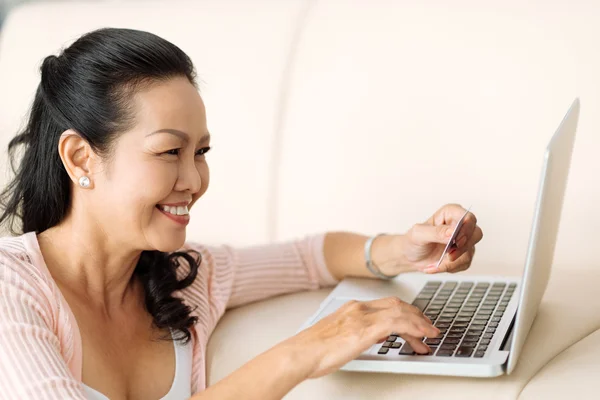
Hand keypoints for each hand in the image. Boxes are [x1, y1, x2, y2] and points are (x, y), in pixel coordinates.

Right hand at [287, 297, 439, 378]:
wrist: (300, 353)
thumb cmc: (312, 350)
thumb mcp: (338, 338)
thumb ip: (358, 333)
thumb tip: (375, 336)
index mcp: (351, 308)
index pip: (387, 304)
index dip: (406, 312)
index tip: (416, 323)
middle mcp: (358, 308)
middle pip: (397, 304)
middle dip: (417, 316)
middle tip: (429, 329)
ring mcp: (362, 317)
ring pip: (400, 311)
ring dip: (419, 323)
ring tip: (431, 335)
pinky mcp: (364, 329)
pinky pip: (397, 323)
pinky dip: (414, 327)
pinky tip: (422, 336)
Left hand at [404, 203, 482, 273]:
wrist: (410, 258)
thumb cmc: (413, 241)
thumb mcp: (419, 234)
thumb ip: (435, 232)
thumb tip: (452, 232)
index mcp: (449, 214)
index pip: (467, 217)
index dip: (466, 229)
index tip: (456, 240)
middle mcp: (459, 226)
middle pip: (476, 233)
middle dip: (463, 247)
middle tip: (449, 255)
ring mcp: (463, 241)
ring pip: (470, 251)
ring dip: (453, 261)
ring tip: (437, 263)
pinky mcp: (463, 255)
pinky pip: (464, 263)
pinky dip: (449, 268)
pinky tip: (437, 266)